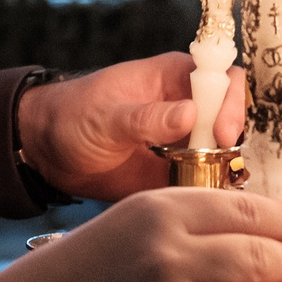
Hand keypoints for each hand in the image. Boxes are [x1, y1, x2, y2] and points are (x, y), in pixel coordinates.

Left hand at [15, 53, 249, 201]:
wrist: (46, 151)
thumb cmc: (71, 117)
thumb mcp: (105, 116)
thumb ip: (146, 117)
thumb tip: (191, 113)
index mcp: (174, 78)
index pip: (224, 79)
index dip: (232, 103)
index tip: (223, 134)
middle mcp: (186, 107)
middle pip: (232, 119)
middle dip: (234, 144)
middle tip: (220, 167)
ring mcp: (184, 142)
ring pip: (225, 153)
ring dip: (226, 171)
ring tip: (215, 188)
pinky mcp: (176, 173)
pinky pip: (205, 181)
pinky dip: (210, 192)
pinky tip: (203, 203)